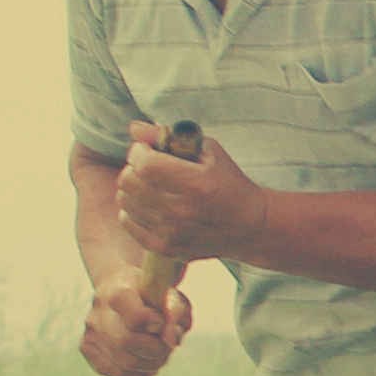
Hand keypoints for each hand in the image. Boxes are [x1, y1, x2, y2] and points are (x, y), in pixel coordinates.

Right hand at [80, 266, 193, 375]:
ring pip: (124, 362)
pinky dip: (137, 374)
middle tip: (167, 347)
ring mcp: (90, 330)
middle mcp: (99, 310)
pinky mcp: (87, 347)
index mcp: (118, 290)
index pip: (135, 317)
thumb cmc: (154, 297)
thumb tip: (172, 340)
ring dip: (151, 365)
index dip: (156, 326)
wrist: (125, 289)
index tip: (161, 324)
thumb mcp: (173, 299)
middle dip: (156, 350)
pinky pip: (115, 372)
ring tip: (159, 355)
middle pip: (128, 342)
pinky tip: (146, 365)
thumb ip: (176, 315)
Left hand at [118, 119, 261, 262]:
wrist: (250, 227)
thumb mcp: (209, 151)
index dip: (140, 151)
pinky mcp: (164, 247)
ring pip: (125, 200)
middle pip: (128, 181)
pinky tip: (149, 204)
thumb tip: (134, 128)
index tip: (149, 150)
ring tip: (151, 186)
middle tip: (149, 167)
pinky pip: (127, 222)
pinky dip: (132, 210)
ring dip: (133, 189)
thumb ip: (170, 136)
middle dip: (134, 167)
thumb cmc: (229, 183)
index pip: (144, 163)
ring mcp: (171, 232)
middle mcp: (180, 210)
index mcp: (195, 183)